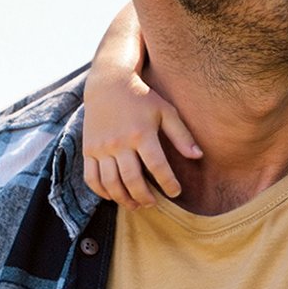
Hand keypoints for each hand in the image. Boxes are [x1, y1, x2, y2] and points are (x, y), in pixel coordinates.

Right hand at [83, 74, 201, 209]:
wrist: (108, 84)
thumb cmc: (142, 98)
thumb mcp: (165, 111)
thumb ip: (181, 135)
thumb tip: (198, 156)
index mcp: (142, 133)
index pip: (157, 166)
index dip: (168, 183)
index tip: (175, 192)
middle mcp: (119, 142)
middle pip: (132, 180)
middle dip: (145, 197)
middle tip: (153, 204)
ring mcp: (101, 147)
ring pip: (111, 183)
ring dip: (123, 199)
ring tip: (136, 204)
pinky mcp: (88, 149)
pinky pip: (91, 178)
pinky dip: (101, 192)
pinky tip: (113, 195)